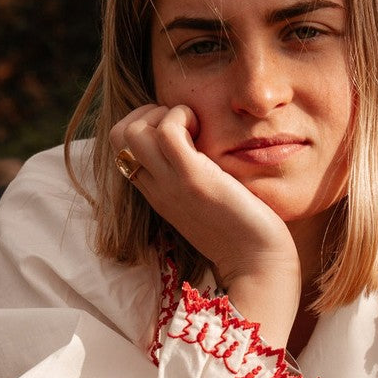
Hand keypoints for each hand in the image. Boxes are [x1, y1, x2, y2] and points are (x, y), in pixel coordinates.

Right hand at [111, 104, 300, 346]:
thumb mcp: (206, 201)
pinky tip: (203, 130)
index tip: (179, 130)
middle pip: (118, 136)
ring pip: (131, 132)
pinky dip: (181, 116)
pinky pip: (166, 132)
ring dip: (162, 113)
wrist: (259, 263)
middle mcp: (156, 188)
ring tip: (193, 127)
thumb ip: (192, 178)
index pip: (121, 149)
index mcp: (157, 193)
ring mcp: (171, 184)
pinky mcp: (194, 179)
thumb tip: (200, 147)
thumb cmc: (244, 232)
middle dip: (146, 113)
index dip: (143, 125)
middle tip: (184, 124)